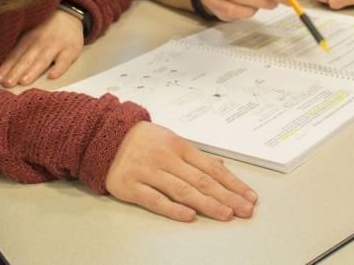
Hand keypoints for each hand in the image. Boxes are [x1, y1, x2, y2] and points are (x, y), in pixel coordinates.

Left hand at [0, 9, 83, 87]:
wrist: (69, 15)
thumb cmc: (45, 29)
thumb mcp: (30, 33)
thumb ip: (19, 49)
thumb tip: (2, 69)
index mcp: (28, 39)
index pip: (15, 56)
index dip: (6, 67)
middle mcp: (40, 42)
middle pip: (27, 59)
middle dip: (16, 71)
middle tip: (7, 84)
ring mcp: (56, 46)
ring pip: (43, 60)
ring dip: (33, 71)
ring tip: (24, 82)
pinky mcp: (71, 50)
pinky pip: (64, 60)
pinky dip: (59, 68)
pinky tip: (52, 76)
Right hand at [106, 121, 256, 221]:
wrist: (104, 136)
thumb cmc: (143, 140)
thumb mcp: (172, 140)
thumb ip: (195, 156)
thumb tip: (222, 166)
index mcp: (179, 146)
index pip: (212, 168)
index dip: (233, 182)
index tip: (249, 196)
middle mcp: (166, 159)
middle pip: (202, 180)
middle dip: (227, 196)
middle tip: (245, 210)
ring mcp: (149, 172)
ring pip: (182, 190)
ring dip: (207, 203)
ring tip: (226, 214)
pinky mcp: (131, 186)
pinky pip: (155, 199)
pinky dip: (172, 208)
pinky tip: (189, 216)